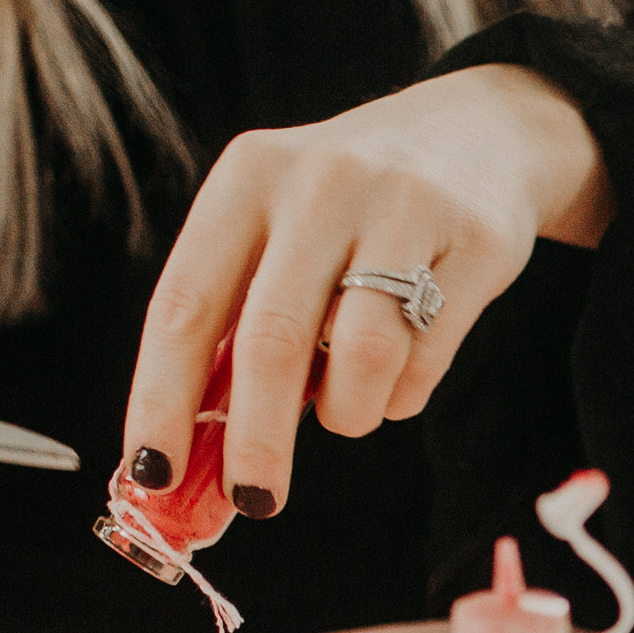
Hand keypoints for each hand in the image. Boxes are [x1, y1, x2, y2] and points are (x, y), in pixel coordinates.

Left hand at [123, 64, 612, 520]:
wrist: (480, 134)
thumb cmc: (350, 212)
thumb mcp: (277, 235)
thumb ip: (232, 331)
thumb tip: (184, 463)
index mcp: (248, 177)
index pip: (186, 304)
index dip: (162, 397)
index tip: (153, 472)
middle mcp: (321, 183)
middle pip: (272, 339)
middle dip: (256, 440)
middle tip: (254, 498)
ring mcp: (406, 207)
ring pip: (362, 355)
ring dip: (347, 413)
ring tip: (347, 410)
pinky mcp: (479, 242)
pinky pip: (428, 359)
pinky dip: (403, 395)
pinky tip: (400, 372)